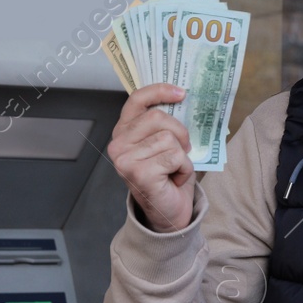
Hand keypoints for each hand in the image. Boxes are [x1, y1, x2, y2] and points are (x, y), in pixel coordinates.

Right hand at [107, 83, 194, 231]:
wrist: (169, 212)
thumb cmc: (168, 176)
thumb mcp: (165, 143)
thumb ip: (164, 123)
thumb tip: (181, 97)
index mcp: (123, 131)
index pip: (137, 100)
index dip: (159, 91)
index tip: (181, 93)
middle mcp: (118, 144)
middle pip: (159, 117)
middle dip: (180, 133)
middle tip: (180, 152)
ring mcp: (124, 159)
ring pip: (170, 138)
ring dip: (182, 156)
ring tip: (173, 169)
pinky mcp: (138, 173)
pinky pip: (175, 157)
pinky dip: (184, 169)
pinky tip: (173, 179)